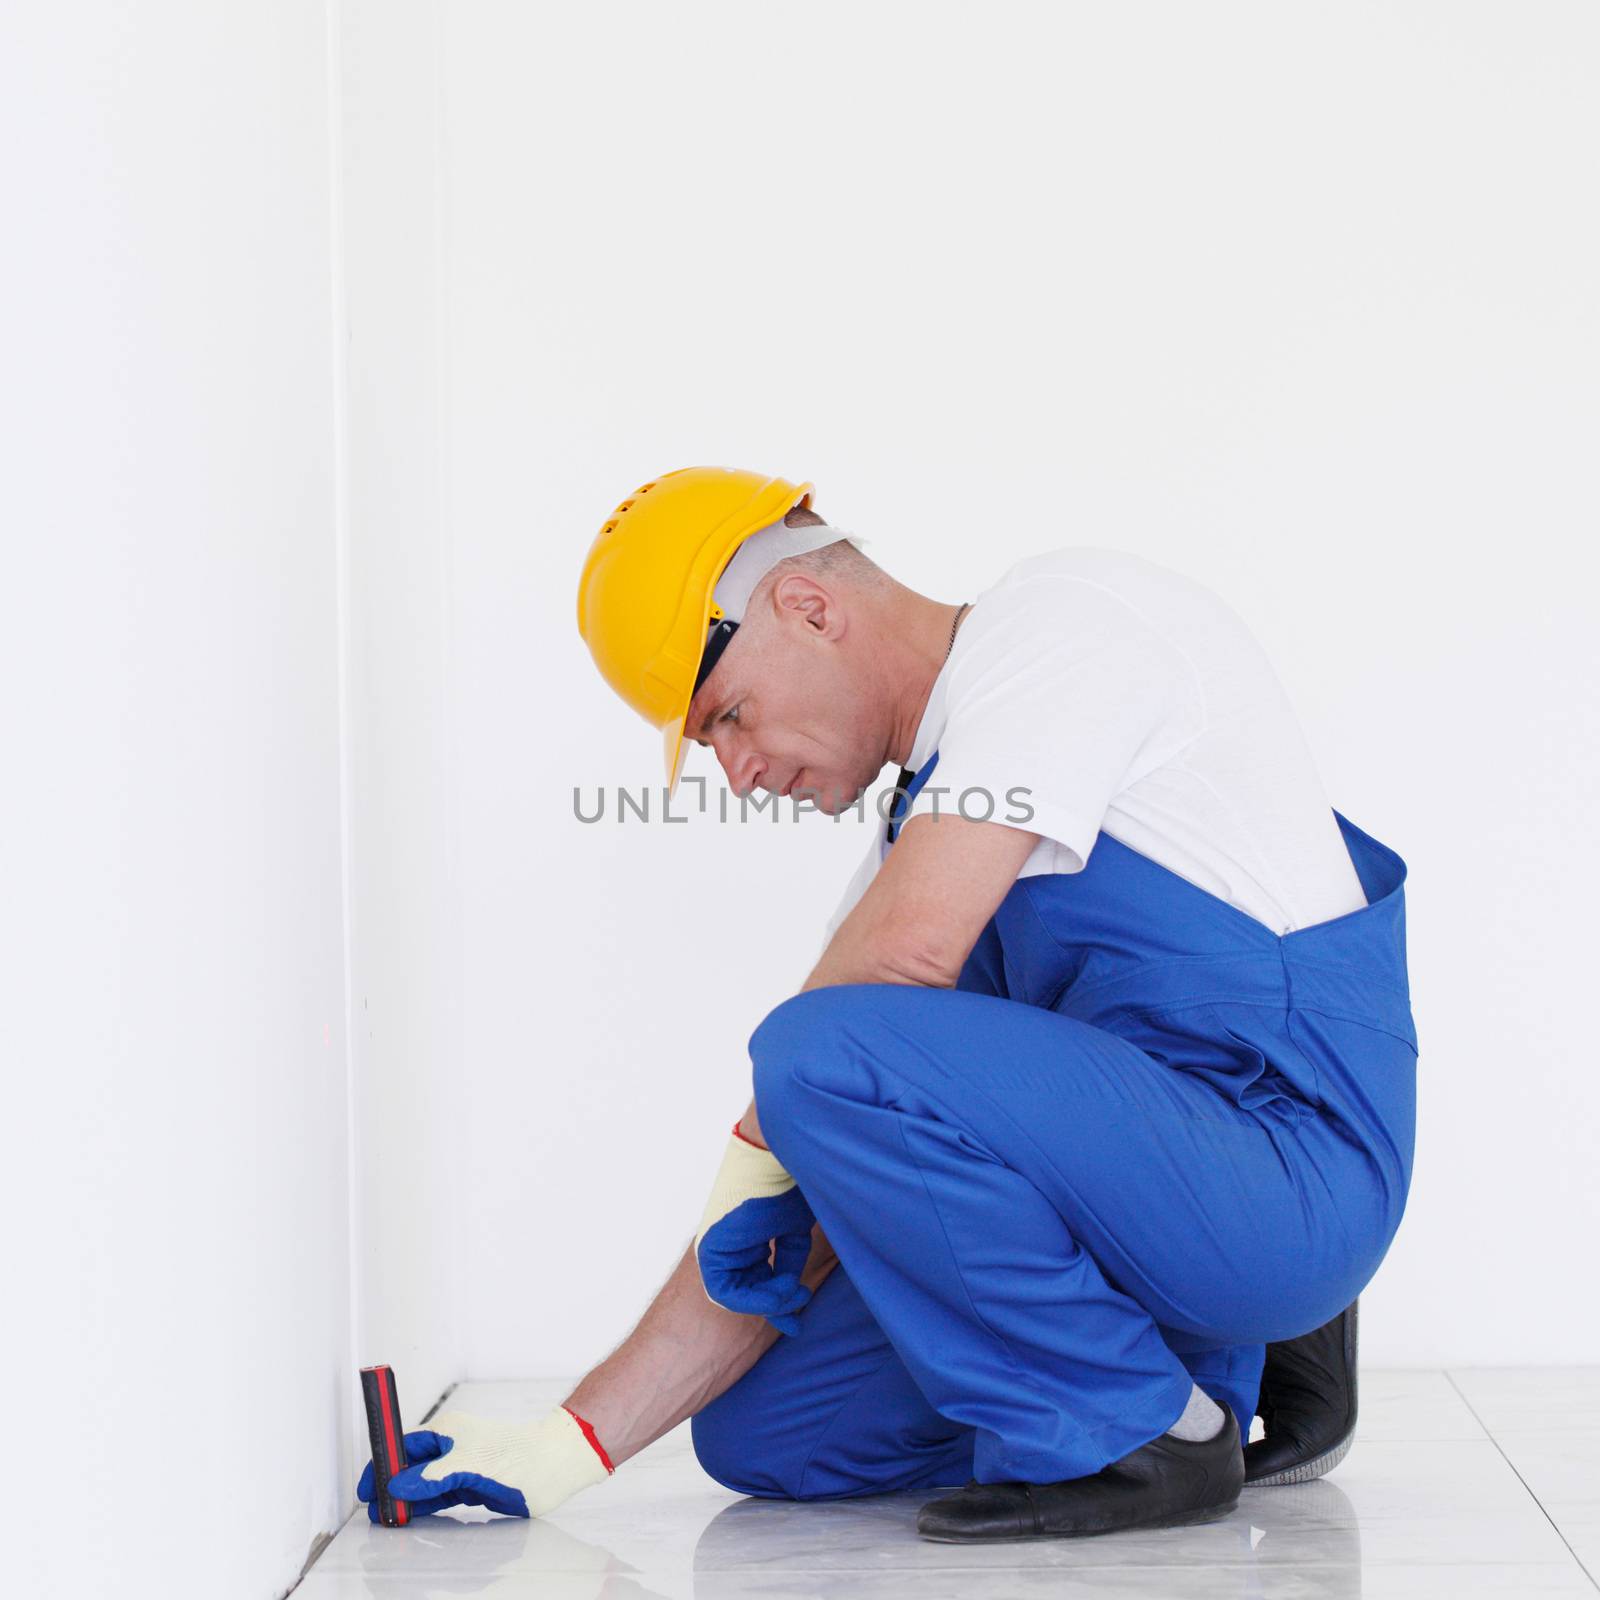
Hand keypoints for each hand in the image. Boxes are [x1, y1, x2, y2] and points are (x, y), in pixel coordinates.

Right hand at [356, 1405, 611, 1520]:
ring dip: (406, 1500)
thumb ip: (428, 1478)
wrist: (553, 1465)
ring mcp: (463, 1466)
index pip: (404, 1446)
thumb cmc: (514, 1456)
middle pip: (412, 1467)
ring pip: (425, 1484)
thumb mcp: (465, 1466)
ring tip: (387, 1519)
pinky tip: (410, 1516)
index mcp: (447, 1432)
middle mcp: (453, 1447)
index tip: (367, 1486)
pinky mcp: (473, 1485)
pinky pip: (440, 1496)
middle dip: (391, 1486)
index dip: (383, 1465)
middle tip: (374, 1510)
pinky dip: (424, 1506)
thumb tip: (396, 1487)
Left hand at [694, 1125, 815, 1334]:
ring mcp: (716, 1249)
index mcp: (745, 1240)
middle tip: (798, 1314)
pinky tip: (780, 1287)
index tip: (798, 1320)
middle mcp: (728, 1247)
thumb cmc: (786, 1186)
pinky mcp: (709, 1250)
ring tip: (794, 1291)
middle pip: (748, 1292)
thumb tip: (791, 1291)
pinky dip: (754, 1298)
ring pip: (736, 1296)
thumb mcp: (792, 1231)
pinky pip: (725, 1291)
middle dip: (775, 1308)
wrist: (775, 1159)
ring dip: (768, 1302)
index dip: (778, 1303)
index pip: (757, 1281)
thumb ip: (788, 1262)